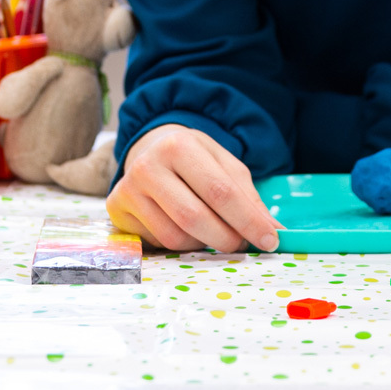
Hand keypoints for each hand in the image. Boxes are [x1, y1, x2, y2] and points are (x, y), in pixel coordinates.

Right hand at [106, 123, 283, 252]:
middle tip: (242, 244)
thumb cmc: (194, 159)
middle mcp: (148, 165)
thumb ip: (248, 198)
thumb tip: (272, 232)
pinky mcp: (118, 209)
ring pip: (176, 237)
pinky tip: (185, 227)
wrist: (151, 149)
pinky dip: (182, 243)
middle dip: (227, 238)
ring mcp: (129, 189)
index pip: (220, 192)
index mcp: (180, 145)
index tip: (270, 240)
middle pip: (195, 218)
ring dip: (203, 244)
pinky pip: (159, 242)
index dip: (248, 220)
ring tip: (212, 231)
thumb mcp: (225, 166)